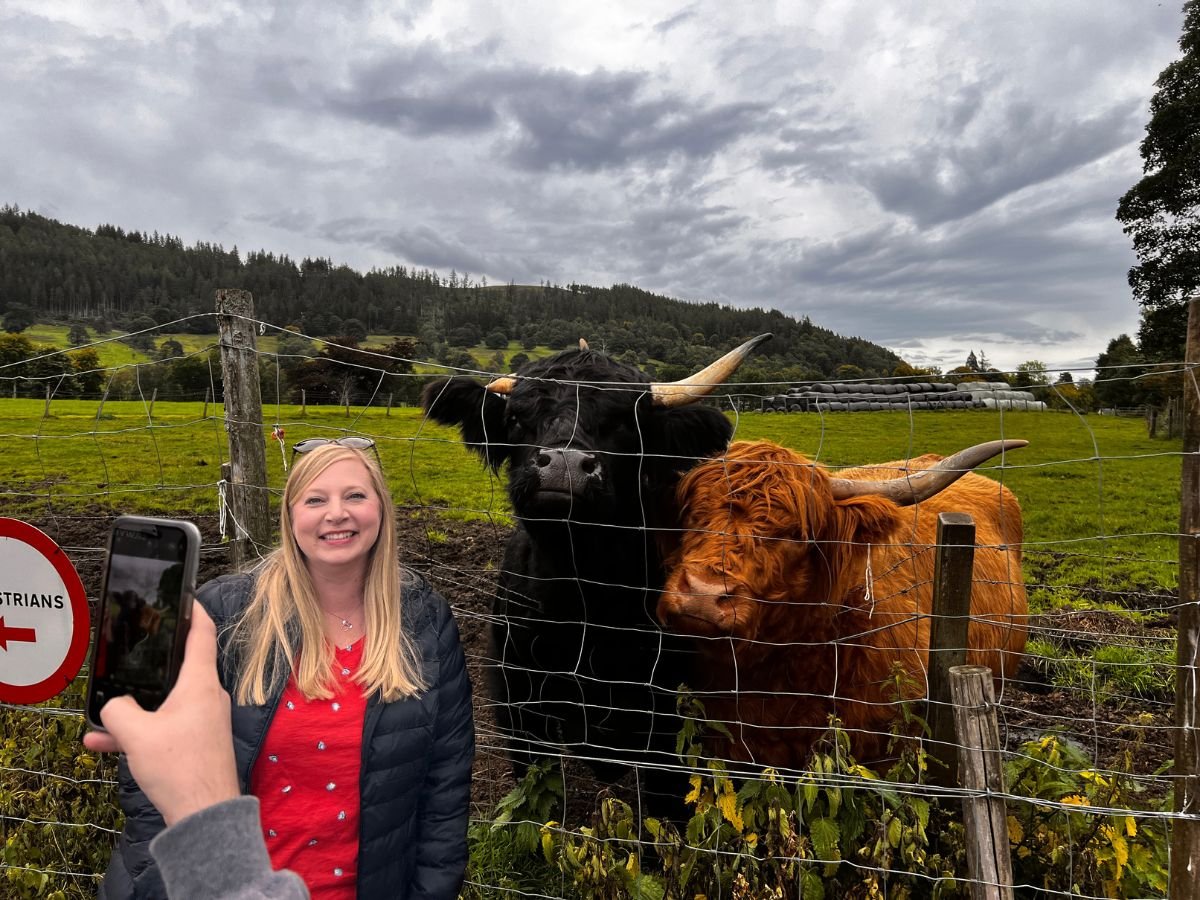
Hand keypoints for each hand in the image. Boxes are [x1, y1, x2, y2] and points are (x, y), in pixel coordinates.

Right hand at [83, 604, 240, 825]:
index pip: (202, 634)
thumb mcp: (137, 734)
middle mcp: (207, 696)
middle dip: (152, 665)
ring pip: (165, 702)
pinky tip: (105, 744)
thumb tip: (115, 706)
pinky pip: (165, 726)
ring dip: (136, 708)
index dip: (194, 612)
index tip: (186, 597)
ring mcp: (204, 719)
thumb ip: (118, 711)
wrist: (204, 814)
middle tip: (133, 654)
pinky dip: (141, 731)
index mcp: (200, 683)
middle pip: (179, 668)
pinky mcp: (198, 741)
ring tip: (103, 719)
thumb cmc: (180, 768)